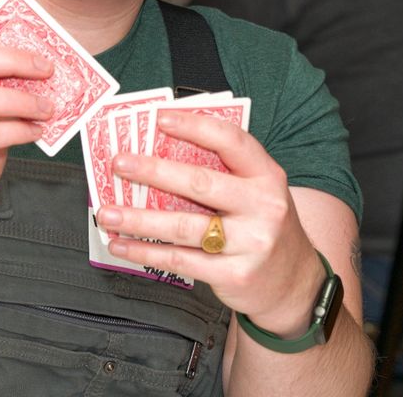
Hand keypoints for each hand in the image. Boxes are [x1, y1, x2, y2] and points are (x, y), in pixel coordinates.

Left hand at [95, 111, 323, 336]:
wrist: (295, 284)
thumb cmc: (263, 226)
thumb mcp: (257, 192)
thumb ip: (223, 174)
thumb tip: (160, 154)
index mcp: (267, 176)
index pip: (230, 141)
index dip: (194, 126)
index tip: (159, 119)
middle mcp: (263, 206)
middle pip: (200, 183)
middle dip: (153, 171)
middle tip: (119, 163)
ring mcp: (250, 243)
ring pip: (183, 226)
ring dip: (138, 219)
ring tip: (107, 213)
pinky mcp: (234, 274)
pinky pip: (180, 259)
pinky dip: (145, 252)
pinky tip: (122, 245)